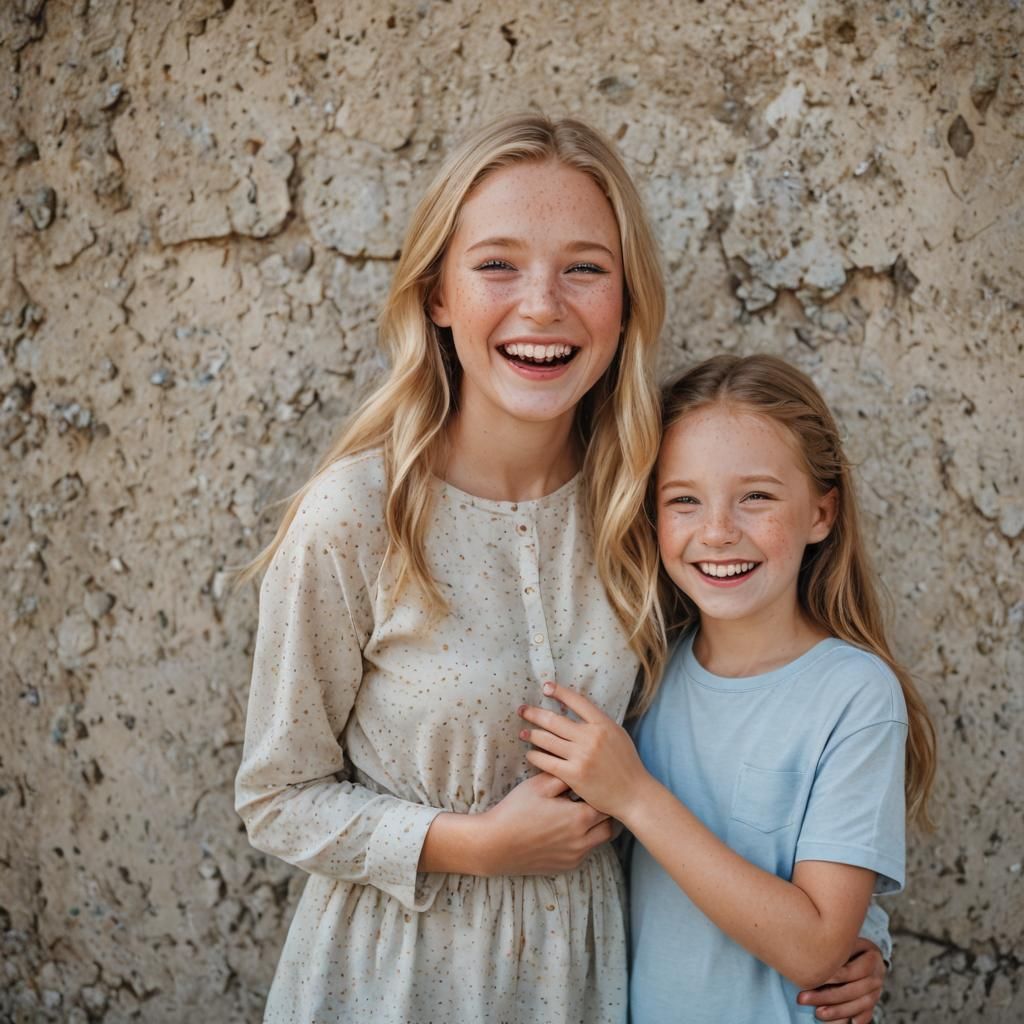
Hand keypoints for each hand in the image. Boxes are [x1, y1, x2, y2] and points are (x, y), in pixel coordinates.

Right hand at [477, 771, 613, 875]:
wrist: (495, 844)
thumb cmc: (516, 811)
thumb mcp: (539, 786)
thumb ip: (564, 776)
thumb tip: (580, 769)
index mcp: (578, 818)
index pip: (605, 804)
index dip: (602, 793)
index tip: (597, 786)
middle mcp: (582, 841)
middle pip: (609, 826)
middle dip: (606, 813)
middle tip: (597, 800)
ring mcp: (575, 856)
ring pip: (600, 841)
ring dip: (596, 828)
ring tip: (584, 814)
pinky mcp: (566, 866)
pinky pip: (585, 853)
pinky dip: (583, 841)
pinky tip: (568, 830)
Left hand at [518, 681, 650, 820]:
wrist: (633, 794)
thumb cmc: (627, 765)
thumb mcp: (618, 735)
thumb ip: (598, 723)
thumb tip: (578, 711)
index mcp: (603, 724)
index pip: (577, 701)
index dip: (560, 692)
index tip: (546, 687)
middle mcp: (591, 737)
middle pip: (555, 720)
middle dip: (534, 713)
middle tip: (521, 710)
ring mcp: (581, 756)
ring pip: (547, 739)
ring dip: (531, 734)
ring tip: (523, 732)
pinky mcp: (573, 774)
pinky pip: (547, 761)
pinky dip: (535, 755)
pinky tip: (530, 754)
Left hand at [796, 937, 885, 1022]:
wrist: (869, 954)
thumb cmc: (850, 944)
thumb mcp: (847, 940)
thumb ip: (837, 947)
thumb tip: (812, 952)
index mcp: (872, 958)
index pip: (851, 971)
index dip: (833, 976)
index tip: (813, 978)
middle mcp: (876, 977)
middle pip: (852, 991)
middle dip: (826, 997)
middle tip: (803, 998)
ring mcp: (876, 992)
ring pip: (857, 1006)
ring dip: (836, 1012)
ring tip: (817, 1013)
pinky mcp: (872, 1004)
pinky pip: (864, 1015)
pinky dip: (854, 1020)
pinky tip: (841, 1023)